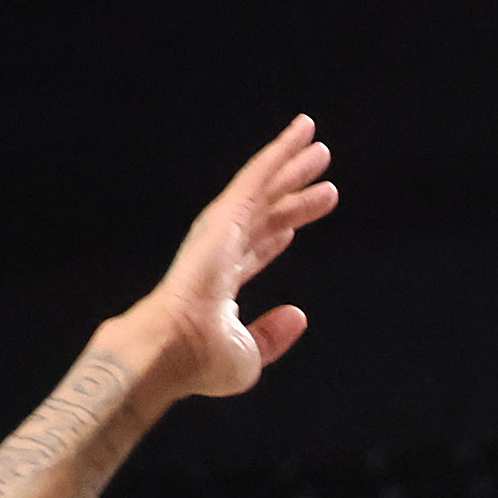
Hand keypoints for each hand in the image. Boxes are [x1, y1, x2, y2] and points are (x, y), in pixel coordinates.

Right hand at [125, 116, 340, 399]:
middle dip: (293, 194)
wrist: (175, 349)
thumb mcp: (249, 355)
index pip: (257, 252)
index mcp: (220, 284)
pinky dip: (279, 154)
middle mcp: (220, 251)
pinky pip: (258, 178)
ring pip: (264, 188)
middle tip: (322, 174)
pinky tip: (300, 135)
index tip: (296, 227)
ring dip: (290, 165)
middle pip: (266, 214)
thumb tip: (299, 314)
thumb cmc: (201, 362)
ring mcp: (220, 232)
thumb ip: (272, 336)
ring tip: (318, 145)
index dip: (279, 236)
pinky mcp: (224, 217)